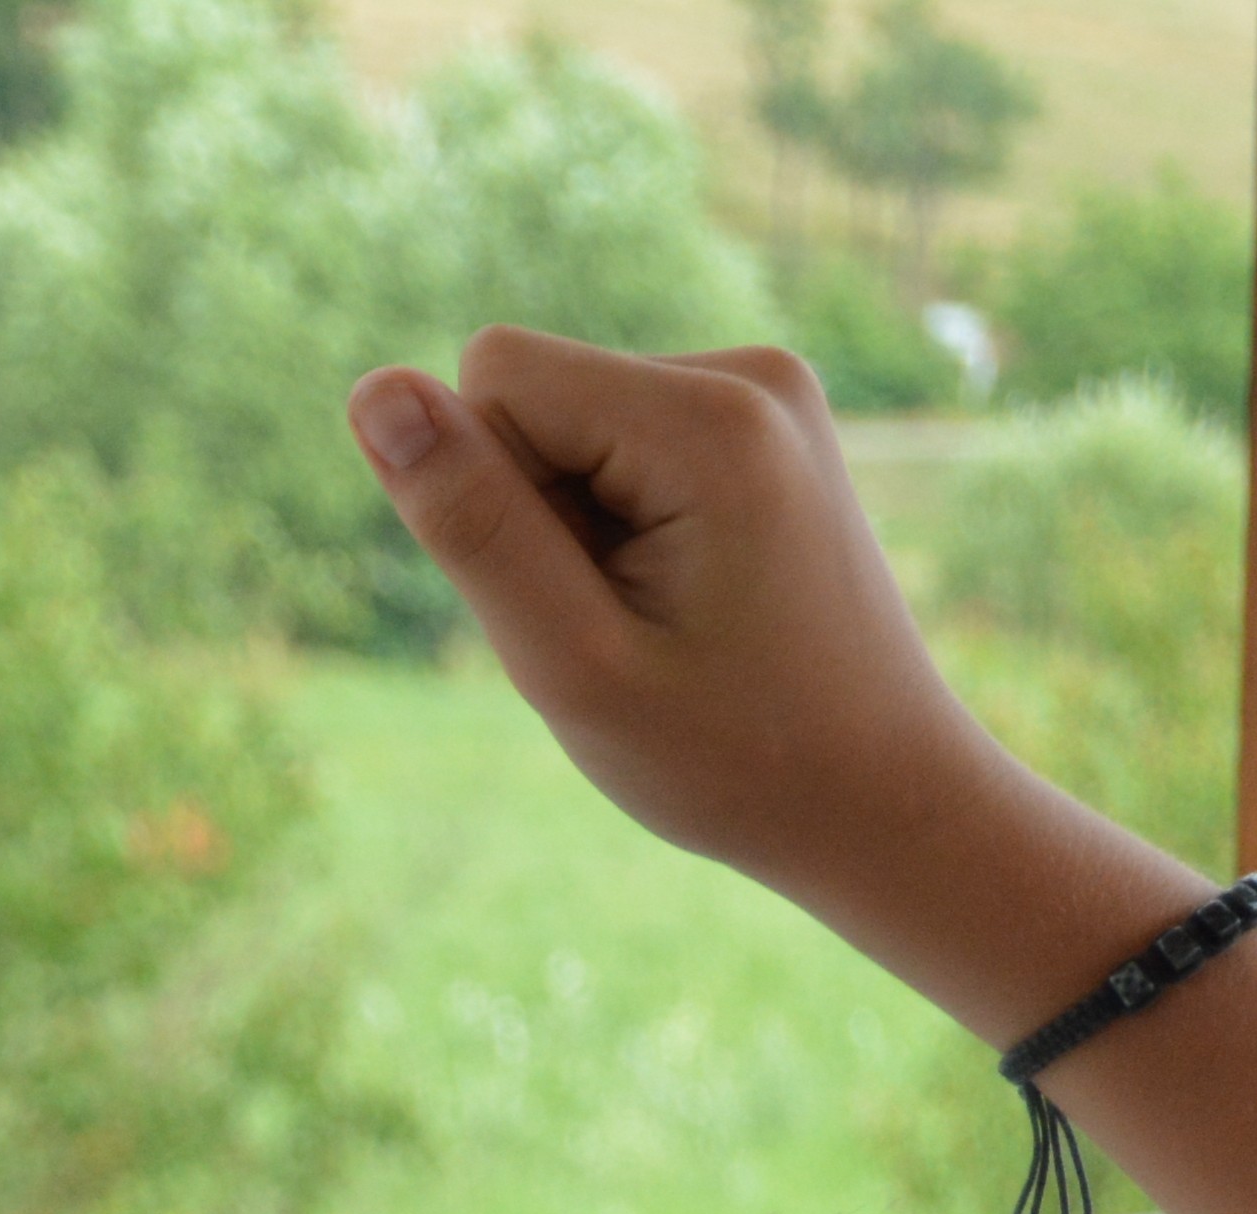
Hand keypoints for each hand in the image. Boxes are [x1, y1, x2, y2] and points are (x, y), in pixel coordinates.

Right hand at [345, 331, 1024, 933]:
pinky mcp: (762, 425)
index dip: (492, 498)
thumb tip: (372, 390)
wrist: (884, 797)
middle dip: (539, 514)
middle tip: (624, 624)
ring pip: (570, 428)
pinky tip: (686, 600)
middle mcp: (752, 372)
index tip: (577, 597)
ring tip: (662, 619)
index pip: (495, 377)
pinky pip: (620, 446)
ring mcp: (768, 393)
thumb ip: (470, 522)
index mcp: (711, 418)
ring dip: (578, 531)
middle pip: (535, 398)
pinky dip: (622, 528)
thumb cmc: (730, 755)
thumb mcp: (569, 661)